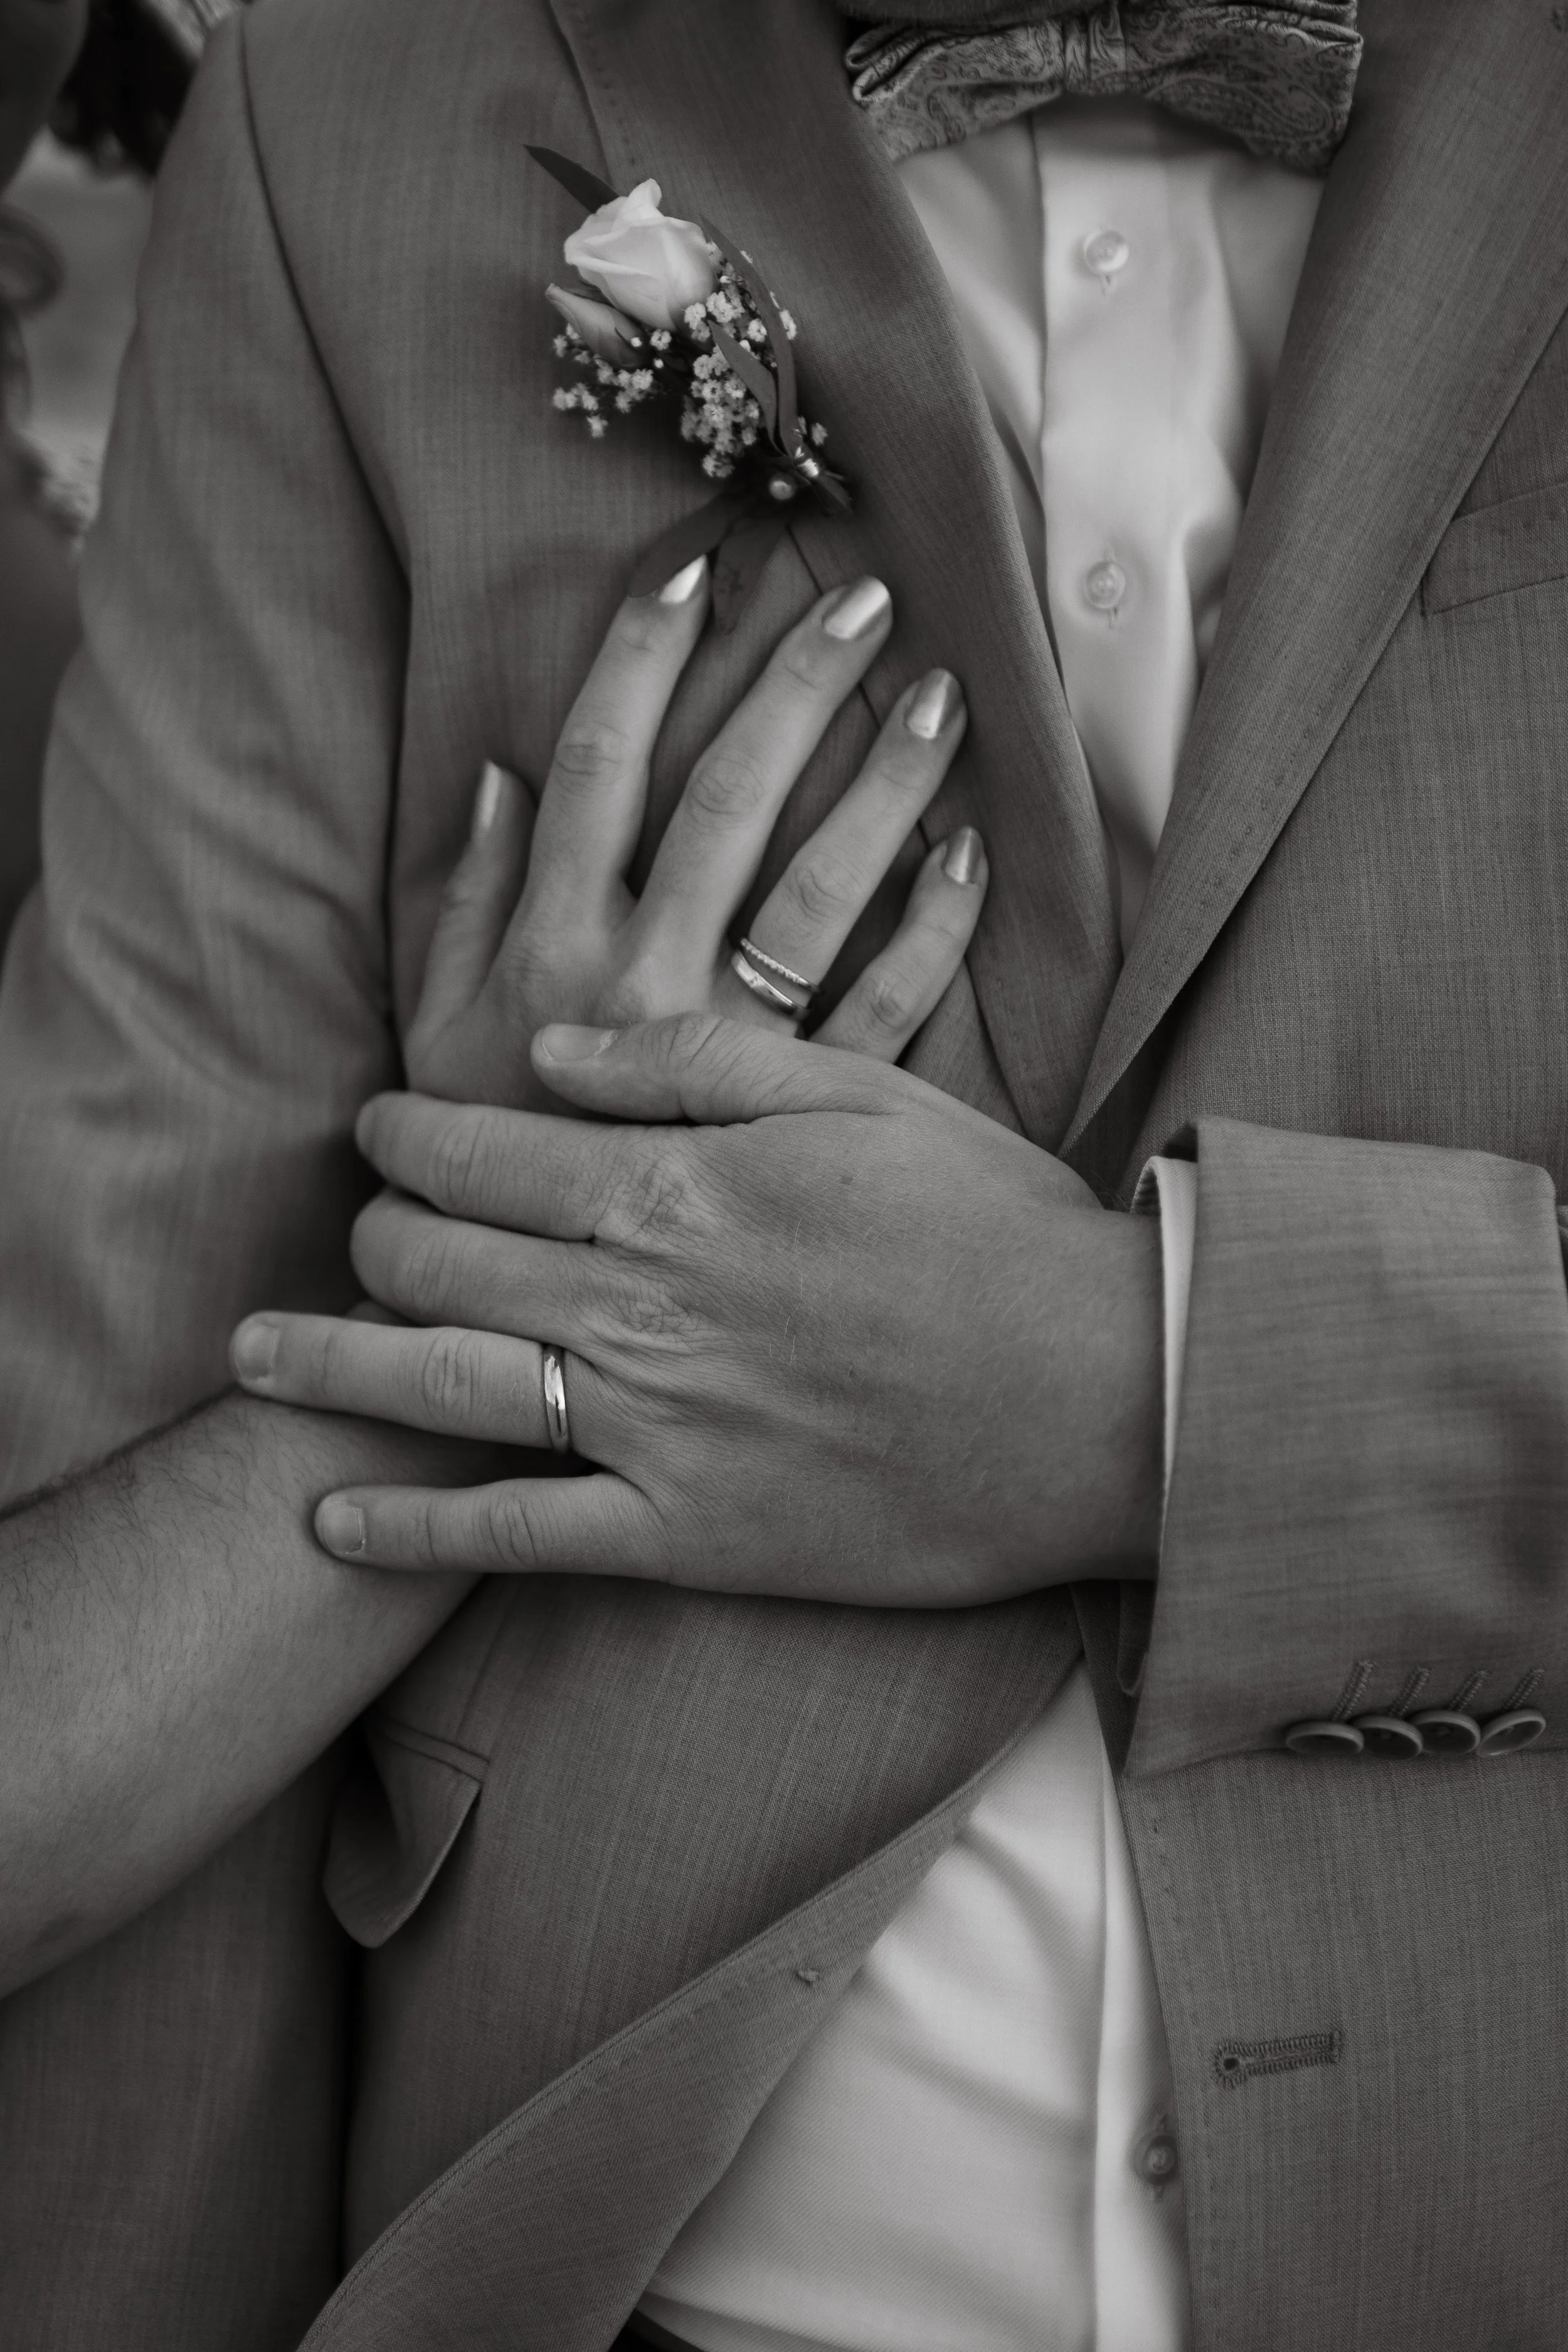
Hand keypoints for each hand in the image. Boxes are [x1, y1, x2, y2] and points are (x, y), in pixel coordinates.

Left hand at [232, 1016, 1162, 1604]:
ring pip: (448, 1385)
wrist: (1107, 1396)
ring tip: (250, 1354)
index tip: (376, 1126)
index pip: (488, 1150)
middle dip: (374, 1232)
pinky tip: (335, 1521)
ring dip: (333, 1365)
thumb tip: (552, 1051)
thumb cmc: (998, 1231)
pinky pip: (520, 1537)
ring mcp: (657, 1426)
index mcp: (681, 1187)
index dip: (411, 1135)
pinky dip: (418, 1530)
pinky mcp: (689, 1534)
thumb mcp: (865, 1093)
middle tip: (351, 1221)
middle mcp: (643, 1305)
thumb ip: (698, 1060)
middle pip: (447, 1260)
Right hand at [404, 558, 986, 1111]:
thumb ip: (468, 899)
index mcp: (554, 950)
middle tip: (866, 596)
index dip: (643, 657)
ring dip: (886, 785)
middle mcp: (644, 985)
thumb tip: (507, 772)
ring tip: (946, 697)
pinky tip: (972, 853)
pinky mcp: (803, 1112)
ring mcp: (732, 1050)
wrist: (517, 1308)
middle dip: (796, 686)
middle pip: (729, 801)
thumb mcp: (439, 1020)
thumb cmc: (478, 1148)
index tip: (697, 566)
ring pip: (823, 889)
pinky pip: (886, 1007)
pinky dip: (935, 929)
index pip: (601, 768)